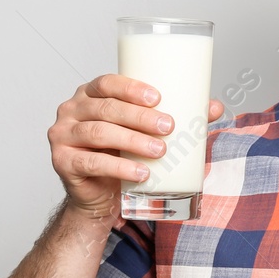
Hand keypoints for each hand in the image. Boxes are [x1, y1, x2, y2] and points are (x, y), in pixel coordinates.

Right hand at [48, 74, 225, 220]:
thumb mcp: (147, 133)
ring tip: (160, 151)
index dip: (131, 88)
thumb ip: (177, 117)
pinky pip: (91, 163)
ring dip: (132, 141)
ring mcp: (63, 136)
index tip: (158, 98)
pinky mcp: (63, 162)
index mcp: (91, 95)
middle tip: (169, 127)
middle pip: (106, 108)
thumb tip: (215, 106)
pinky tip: (140, 173)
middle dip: (140, 117)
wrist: (100, 194)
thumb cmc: (123, 154)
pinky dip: (119, 167)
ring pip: (98, 133)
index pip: (107, 83)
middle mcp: (72, 110)